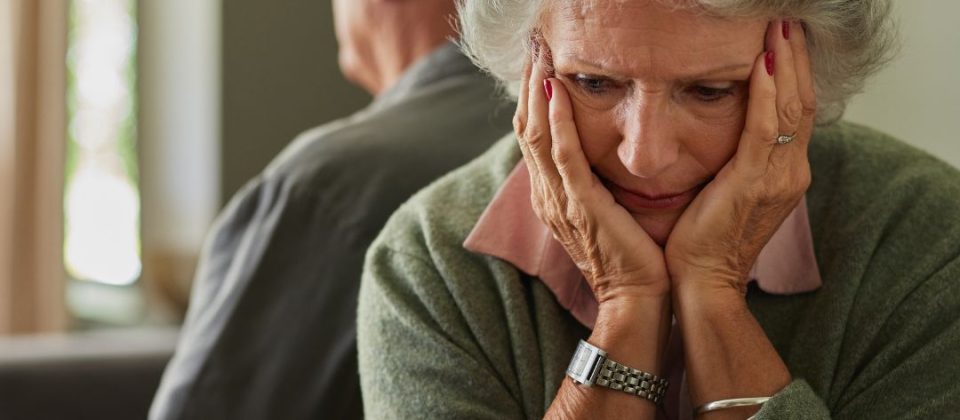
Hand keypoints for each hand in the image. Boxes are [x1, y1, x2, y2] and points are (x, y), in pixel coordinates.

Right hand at [515, 48, 669, 303]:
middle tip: (533, 46)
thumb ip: (593, 181)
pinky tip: (556, 92)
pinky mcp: (580, 205)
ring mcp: (560, 201)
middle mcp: (547, 195)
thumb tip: (600, 151)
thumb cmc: (631, 256)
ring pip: (536, 135)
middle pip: (525, 128)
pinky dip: (557, 122)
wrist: (638, 297)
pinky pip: (563, 155)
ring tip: (539, 56)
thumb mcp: (605, 211)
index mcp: (551, 196)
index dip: (531, 96)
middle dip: (527, 84)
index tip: (539, 61)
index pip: (532, 135)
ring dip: (536, 92)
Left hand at [665, 21, 815, 293]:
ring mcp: (778, 179)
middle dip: (795, 58)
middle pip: (802, 102)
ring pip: (790, 108)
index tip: (783, 39)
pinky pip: (766, 128)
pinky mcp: (754, 183)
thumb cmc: (704, 238)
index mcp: (785, 174)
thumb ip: (738, 159)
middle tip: (787, 22)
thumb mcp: (728, 191)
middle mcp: (791, 173)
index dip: (794, 73)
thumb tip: (726, 126)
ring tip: (778, 29)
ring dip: (785, 64)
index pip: (797, 111)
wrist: (703, 281)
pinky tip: (761, 64)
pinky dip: (766, 93)